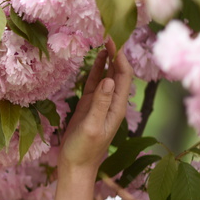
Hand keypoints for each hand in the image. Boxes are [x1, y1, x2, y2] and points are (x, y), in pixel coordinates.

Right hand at [58, 39, 133, 175]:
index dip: (120, 57)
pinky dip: (97, 69)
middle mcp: (112, 102)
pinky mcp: (89, 105)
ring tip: (104, 39)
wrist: (75, 166)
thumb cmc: (84, 150)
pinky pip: (95, 83)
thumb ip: (101, 103)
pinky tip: (97, 57)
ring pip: (108, 75)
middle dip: (117, 53)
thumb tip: (110, 79)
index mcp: (117, 107)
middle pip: (119, 72)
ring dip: (108, 58)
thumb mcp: (93, 126)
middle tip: (110, 33)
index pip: (123, 76)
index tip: (113, 40)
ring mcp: (101, 103)